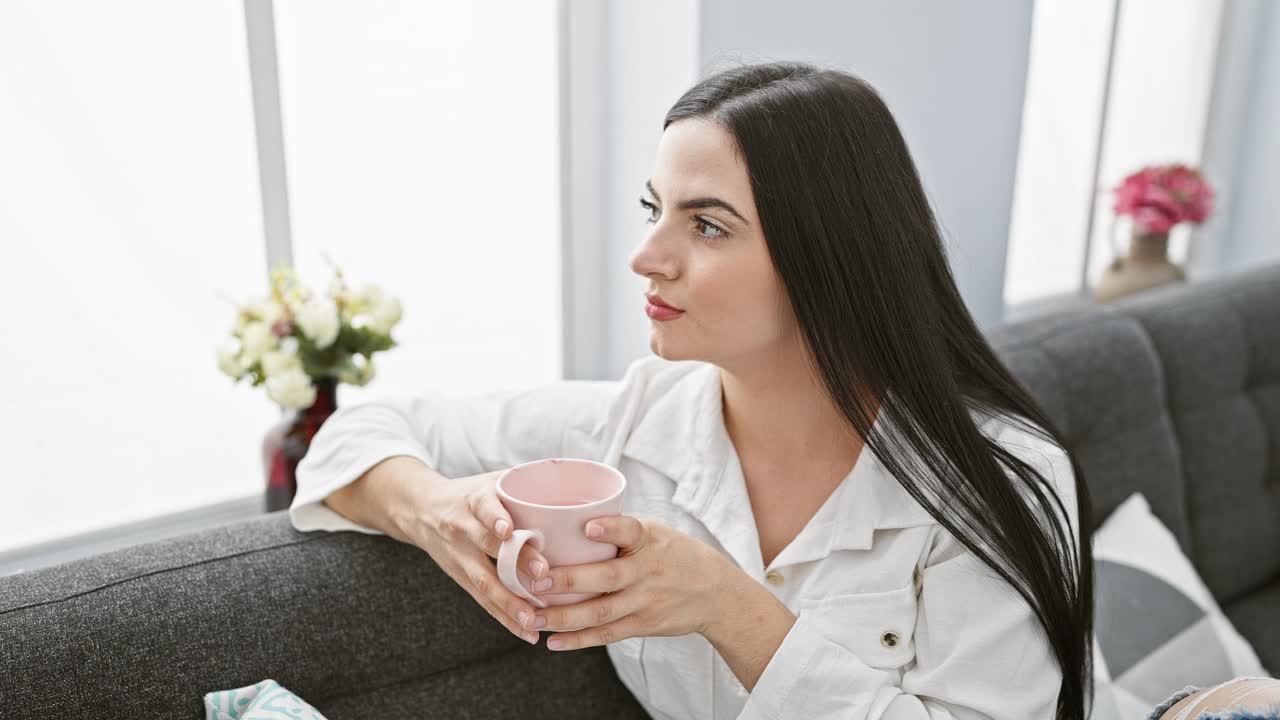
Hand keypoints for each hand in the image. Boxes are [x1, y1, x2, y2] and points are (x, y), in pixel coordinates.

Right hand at [398, 468, 552, 645]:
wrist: (420, 510)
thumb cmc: (471, 494)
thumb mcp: (492, 481)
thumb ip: (527, 485)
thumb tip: (581, 488)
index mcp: (474, 500)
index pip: (483, 507)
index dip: (494, 517)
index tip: (509, 529)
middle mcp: (463, 528)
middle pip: (489, 547)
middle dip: (516, 562)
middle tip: (544, 574)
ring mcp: (460, 557)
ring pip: (486, 583)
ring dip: (511, 603)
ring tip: (536, 620)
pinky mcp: (462, 579)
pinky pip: (484, 602)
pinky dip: (506, 619)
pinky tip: (528, 634)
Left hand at [521, 515, 731, 650]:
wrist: (716, 593)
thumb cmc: (675, 555)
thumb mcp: (656, 533)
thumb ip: (621, 532)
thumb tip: (568, 523)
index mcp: (649, 540)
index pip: (631, 530)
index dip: (610, 529)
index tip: (587, 527)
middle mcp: (647, 571)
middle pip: (606, 578)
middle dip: (569, 580)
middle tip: (536, 580)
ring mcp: (645, 601)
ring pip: (600, 612)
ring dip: (563, 617)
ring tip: (532, 617)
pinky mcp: (643, 625)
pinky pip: (607, 635)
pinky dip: (579, 641)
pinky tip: (553, 642)